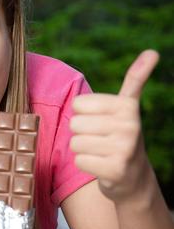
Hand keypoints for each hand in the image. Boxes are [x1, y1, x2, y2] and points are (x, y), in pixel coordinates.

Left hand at [70, 49, 158, 201]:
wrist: (134, 177)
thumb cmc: (121, 135)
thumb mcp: (127, 107)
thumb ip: (135, 79)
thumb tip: (152, 51)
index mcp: (127, 107)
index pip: (78, 104)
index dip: (84, 114)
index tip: (102, 121)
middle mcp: (130, 126)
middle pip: (75, 123)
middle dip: (83, 133)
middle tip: (102, 140)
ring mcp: (124, 148)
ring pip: (75, 142)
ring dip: (83, 150)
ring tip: (102, 152)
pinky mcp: (115, 169)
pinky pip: (79, 160)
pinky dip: (86, 164)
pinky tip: (102, 166)